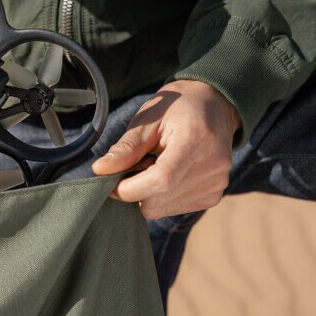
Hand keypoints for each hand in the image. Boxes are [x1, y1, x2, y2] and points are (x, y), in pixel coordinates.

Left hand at [91, 80, 241, 218]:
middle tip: (134, 164)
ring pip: (163, 208)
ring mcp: (216, 183)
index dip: (129, 188)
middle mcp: (212, 166)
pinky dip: (162, 196)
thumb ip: (125, 148)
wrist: (213, 106)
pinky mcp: (214, 195)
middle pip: (158, 200)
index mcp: (195, 140)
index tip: (110, 183)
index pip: (161, 180)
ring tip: (155, 164)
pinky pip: (174, 209)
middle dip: (135, 189)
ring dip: (148, 193)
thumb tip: (100, 171)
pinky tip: (168, 173)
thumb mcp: (147, 119)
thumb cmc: (176, 109)